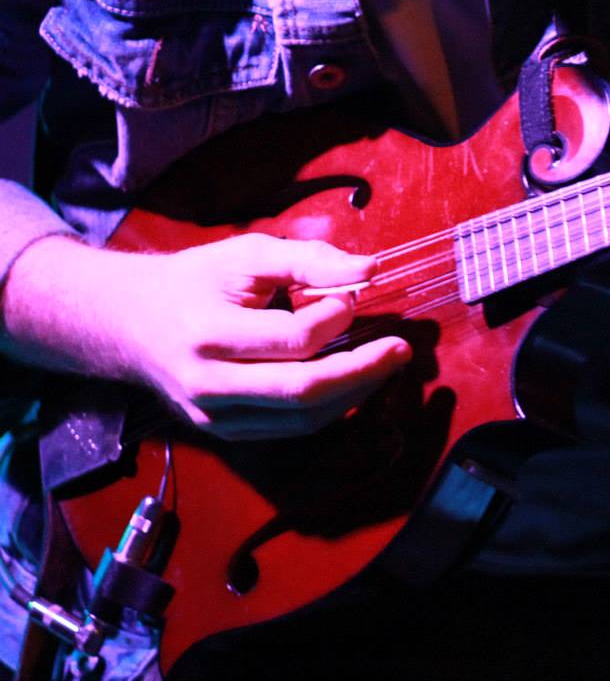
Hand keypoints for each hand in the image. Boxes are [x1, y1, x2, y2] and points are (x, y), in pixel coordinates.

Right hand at [13, 233, 410, 439]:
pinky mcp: (222, 433)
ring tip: (385, 363)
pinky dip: (330, 408)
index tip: (354, 296)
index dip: (336, 319)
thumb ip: (308, 258)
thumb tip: (371, 267)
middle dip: (363, 371)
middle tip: (402, 348)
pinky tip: (353, 382)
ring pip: (301, 419)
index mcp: (208, 333)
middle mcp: (208, 384)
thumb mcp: (246, 254)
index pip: (292, 339)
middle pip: (302, 391)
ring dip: (354, 393)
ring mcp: (213, 416)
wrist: (129, 325)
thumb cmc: (196, 281)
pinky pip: (290, 430)